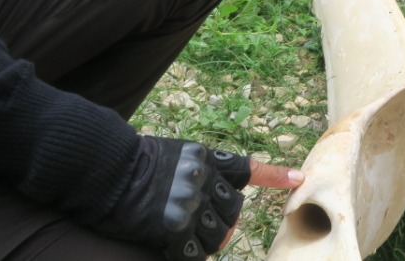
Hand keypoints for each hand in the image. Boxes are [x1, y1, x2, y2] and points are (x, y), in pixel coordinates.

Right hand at [94, 138, 303, 259]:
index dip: (275, 176)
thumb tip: (213, 195)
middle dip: (224, 222)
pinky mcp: (173, 227)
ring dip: (207, 242)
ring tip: (187, 238)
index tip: (299, 180)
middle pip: (234, 211)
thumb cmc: (133, 161)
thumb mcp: (175, 154)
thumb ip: (198, 172)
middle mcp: (204, 180)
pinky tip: (178, 253)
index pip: (247, 169)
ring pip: (218, 235)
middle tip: (202, 225)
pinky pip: (193, 253)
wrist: (106, 167)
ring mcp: (190, 203)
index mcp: (207, 159)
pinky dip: (189, 257)